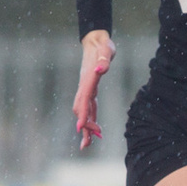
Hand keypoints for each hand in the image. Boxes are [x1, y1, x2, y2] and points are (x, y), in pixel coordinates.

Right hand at [73, 31, 114, 149]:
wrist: (95, 40)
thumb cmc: (103, 45)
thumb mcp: (106, 49)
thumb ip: (104, 59)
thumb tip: (101, 70)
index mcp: (88, 80)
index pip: (83, 100)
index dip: (82, 115)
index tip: (80, 129)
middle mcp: (84, 87)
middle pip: (81, 110)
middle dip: (83, 126)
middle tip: (87, 144)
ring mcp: (86, 89)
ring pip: (84, 111)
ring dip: (86, 127)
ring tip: (87, 145)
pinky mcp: (91, 89)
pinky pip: (90, 108)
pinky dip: (91, 119)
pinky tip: (95, 130)